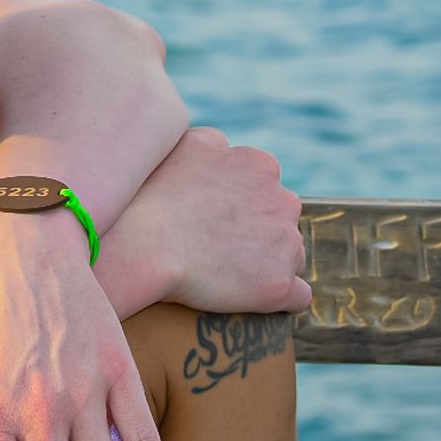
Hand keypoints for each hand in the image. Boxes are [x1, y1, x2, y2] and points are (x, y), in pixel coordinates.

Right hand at [115, 127, 310, 313]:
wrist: (142, 245)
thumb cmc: (153, 195)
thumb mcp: (185, 145)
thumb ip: (215, 143)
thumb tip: (224, 148)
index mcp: (261, 166)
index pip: (267, 187)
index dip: (243, 205)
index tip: (218, 219)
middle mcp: (283, 202)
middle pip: (283, 220)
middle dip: (260, 232)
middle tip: (219, 246)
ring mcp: (286, 245)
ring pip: (291, 256)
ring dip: (267, 263)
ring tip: (227, 273)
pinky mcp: (279, 286)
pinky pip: (298, 295)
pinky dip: (279, 297)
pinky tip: (252, 297)